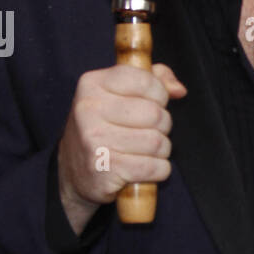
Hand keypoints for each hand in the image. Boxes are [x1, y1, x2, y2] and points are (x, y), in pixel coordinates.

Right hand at [57, 63, 186, 234]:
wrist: (75, 173)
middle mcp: (89, 109)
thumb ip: (153, 80)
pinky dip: (158, 170)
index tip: (154, 103)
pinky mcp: (104, 169)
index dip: (160, 94)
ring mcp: (94, 140)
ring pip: (157, 142)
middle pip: (155, 114)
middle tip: (150, 131)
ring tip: (146, 151)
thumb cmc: (104, 129)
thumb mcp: (119, 94)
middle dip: (162, 126)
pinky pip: (153, 167)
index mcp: (93, 84)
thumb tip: (178, 90)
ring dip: (161, 150)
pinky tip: (144, 168)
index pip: (145, 80)